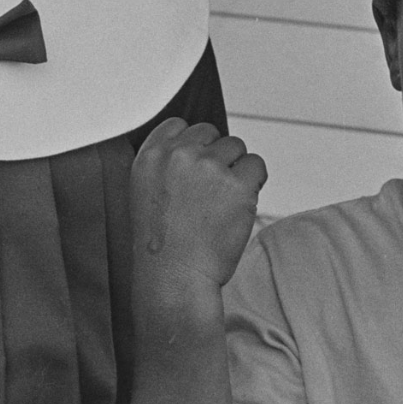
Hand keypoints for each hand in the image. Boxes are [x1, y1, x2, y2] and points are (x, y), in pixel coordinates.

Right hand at [131, 118, 267, 296]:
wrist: (175, 278)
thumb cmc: (163, 245)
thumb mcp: (145, 193)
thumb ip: (165, 164)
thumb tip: (197, 148)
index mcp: (151, 156)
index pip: (179, 124)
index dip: (192, 145)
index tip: (194, 167)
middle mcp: (179, 155)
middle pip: (211, 133)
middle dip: (215, 157)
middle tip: (210, 192)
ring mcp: (209, 167)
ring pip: (236, 146)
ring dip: (236, 169)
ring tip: (223, 202)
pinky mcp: (238, 184)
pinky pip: (257, 165)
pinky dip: (254, 183)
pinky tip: (239, 205)